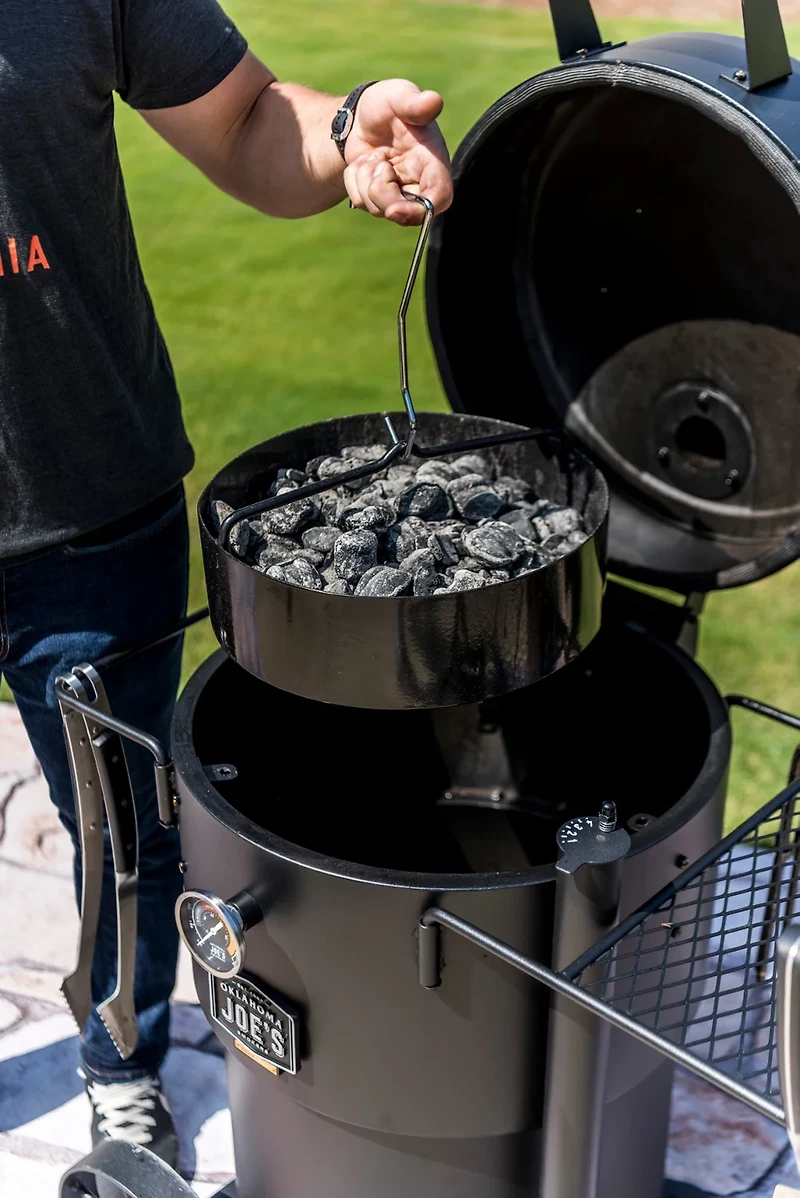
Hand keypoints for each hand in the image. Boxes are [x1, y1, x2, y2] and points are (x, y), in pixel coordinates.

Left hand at [343, 79, 451, 223]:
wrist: (359, 115)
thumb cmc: (385, 103)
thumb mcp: (397, 96)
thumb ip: (414, 103)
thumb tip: (434, 101)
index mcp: (432, 162)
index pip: (440, 197)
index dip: (422, 210)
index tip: (394, 209)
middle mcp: (420, 183)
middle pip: (408, 214)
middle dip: (382, 193)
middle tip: (374, 161)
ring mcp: (399, 195)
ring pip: (380, 210)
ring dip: (365, 180)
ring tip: (372, 155)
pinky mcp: (379, 200)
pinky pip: (362, 203)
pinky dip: (354, 182)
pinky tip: (363, 164)